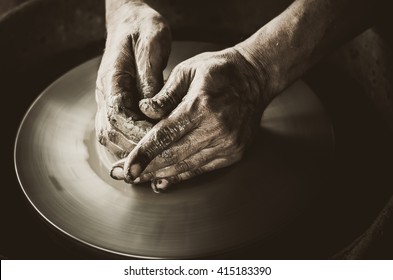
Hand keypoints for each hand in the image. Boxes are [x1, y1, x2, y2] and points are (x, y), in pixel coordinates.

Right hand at [95, 2, 170, 157]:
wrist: (130, 22)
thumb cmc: (142, 29)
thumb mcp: (151, 44)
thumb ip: (151, 76)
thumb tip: (153, 107)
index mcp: (111, 78)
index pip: (116, 114)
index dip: (135, 131)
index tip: (155, 140)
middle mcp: (105, 94)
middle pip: (110, 132)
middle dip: (134, 147)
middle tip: (158, 156)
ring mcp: (108, 101)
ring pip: (112, 137)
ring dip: (131, 151)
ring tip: (154, 160)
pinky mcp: (117, 106)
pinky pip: (119, 133)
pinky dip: (132, 145)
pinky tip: (149, 151)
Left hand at [110, 47, 267, 191]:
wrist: (255, 78)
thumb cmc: (219, 71)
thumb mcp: (188, 70)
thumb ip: (165, 94)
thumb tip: (143, 110)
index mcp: (201, 106)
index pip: (165, 135)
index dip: (143, 154)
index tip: (125, 168)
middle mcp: (216, 129)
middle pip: (172, 156)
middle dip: (144, 169)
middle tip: (122, 175)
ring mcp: (227, 144)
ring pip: (185, 166)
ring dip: (159, 174)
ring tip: (137, 179)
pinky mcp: (234, 153)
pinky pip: (201, 169)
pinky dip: (180, 176)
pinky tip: (162, 180)